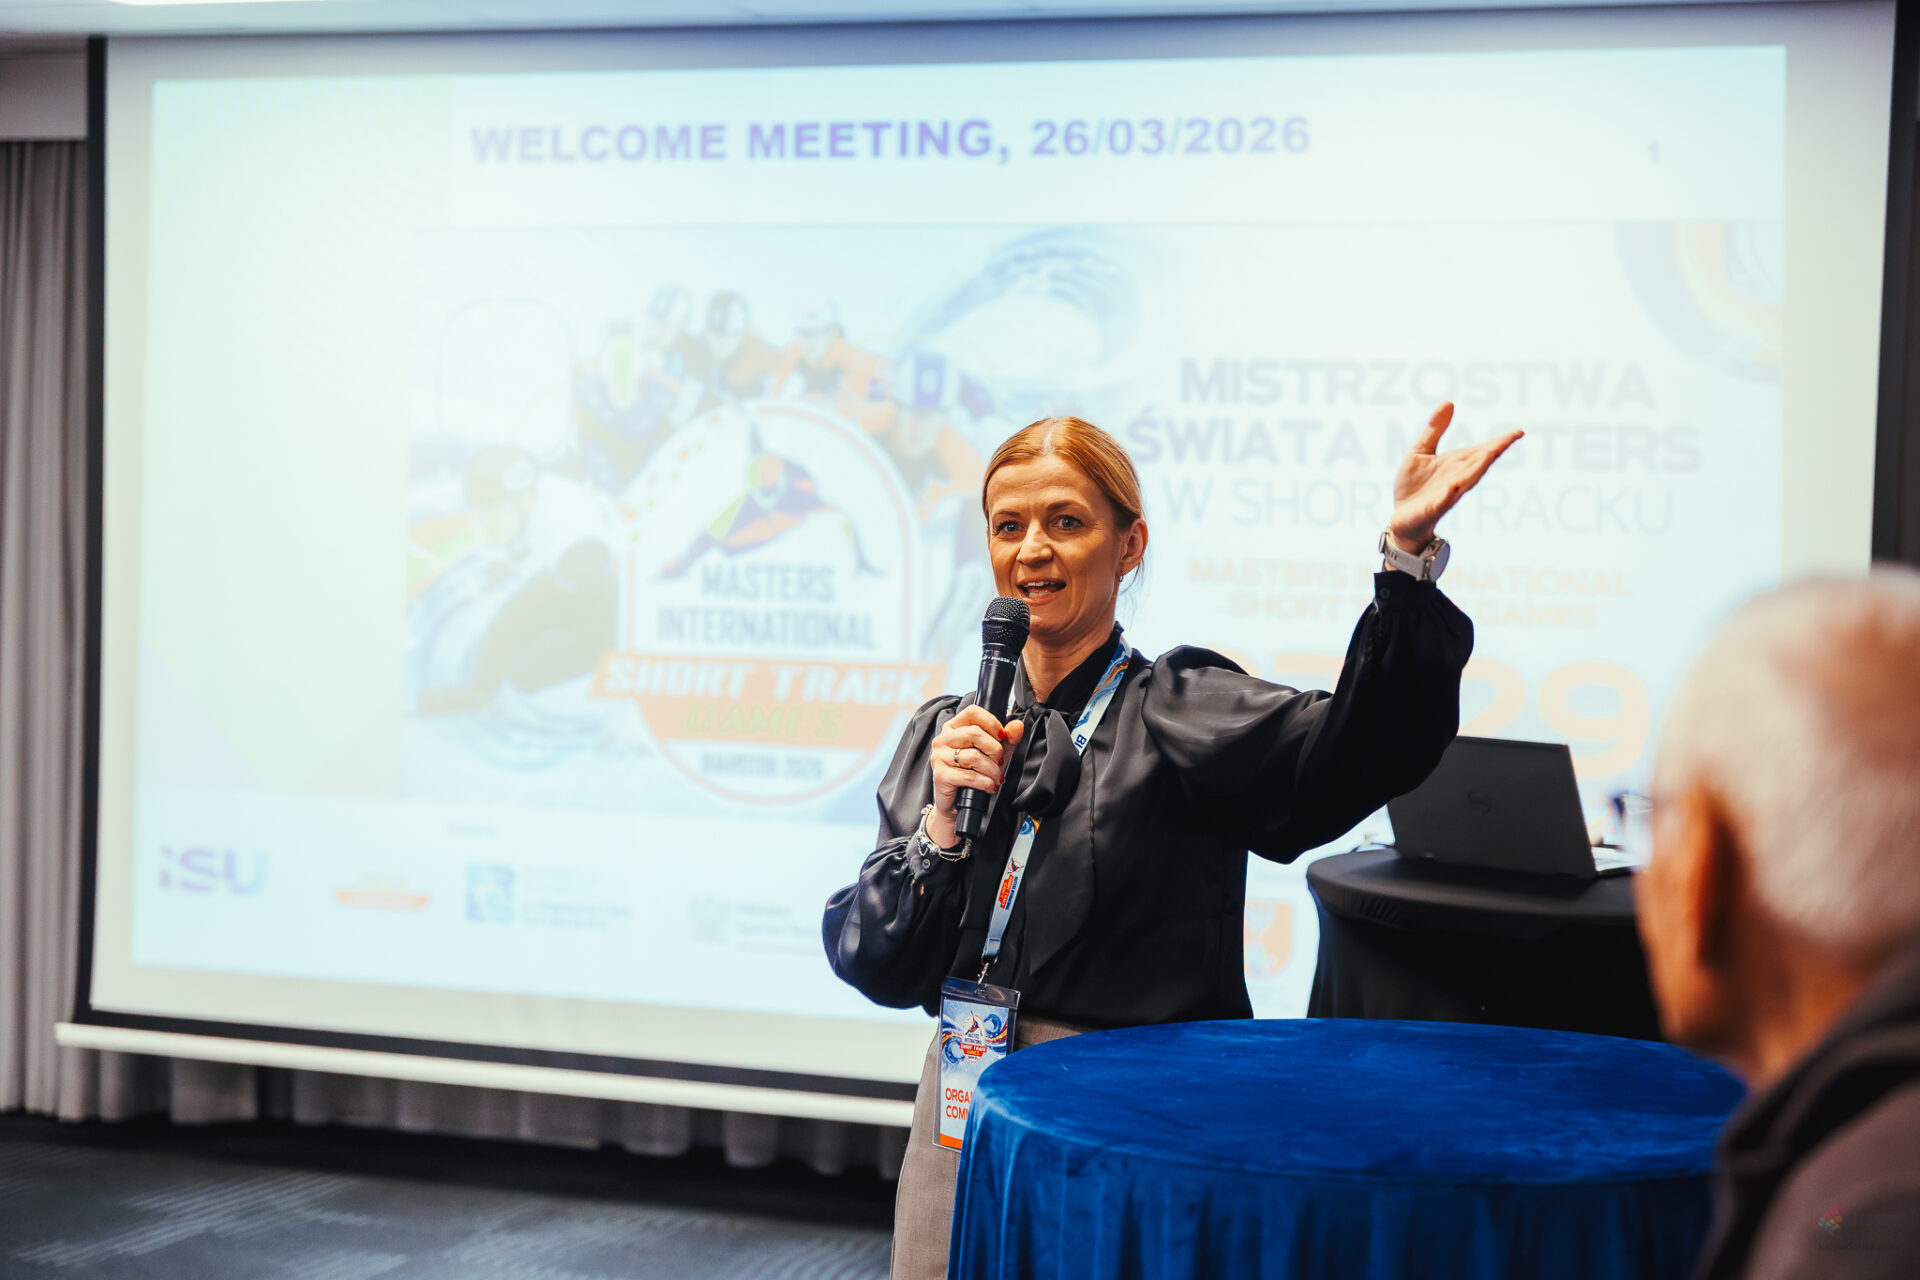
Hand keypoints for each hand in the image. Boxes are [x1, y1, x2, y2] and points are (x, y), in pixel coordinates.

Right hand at [925, 706, 1026, 847]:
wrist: (957, 804)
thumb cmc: (974, 774)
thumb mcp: (994, 754)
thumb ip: (1008, 739)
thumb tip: (1017, 726)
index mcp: (954, 727)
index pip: (972, 712)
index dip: (991, 722)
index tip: (1002, 737)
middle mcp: (943, 739)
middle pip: (974, 733)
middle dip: (995, 750)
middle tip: (1000, 762)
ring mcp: (939, 756)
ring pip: (973, 756)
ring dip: (992, 770)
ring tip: (995, 777)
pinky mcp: (940, 775)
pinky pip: (968, 775)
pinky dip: (984, 782)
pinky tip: (988, 786)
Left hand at [1389, 402, 1522, 552]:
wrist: (1400, 517)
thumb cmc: (1414, 486)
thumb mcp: (1421, 451)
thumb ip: (1435, 429)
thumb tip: (1450, 402)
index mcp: (1457, 464)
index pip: (1482, 451)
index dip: (1500, 442)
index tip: (1518, 432)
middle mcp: (1457, 478)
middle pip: (1479, 464)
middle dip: (1494, 451)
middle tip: (1511, 438)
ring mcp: (1447, 494)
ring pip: (1466, 481)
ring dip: (1478, 468)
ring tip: (1489, 453)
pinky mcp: (1433, 508)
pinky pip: (1443, 501)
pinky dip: (1448, 495)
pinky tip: (1453, 487)